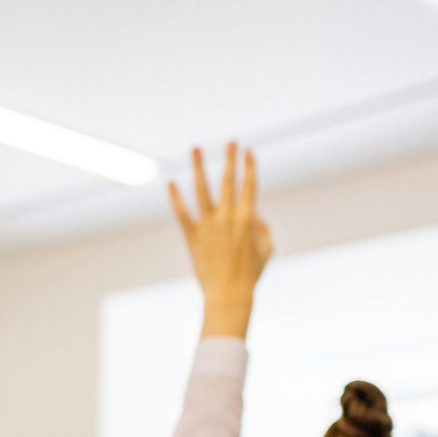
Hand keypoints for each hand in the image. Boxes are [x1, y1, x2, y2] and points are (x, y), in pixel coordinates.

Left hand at [167, 143, 271, 337]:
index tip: (249, 151)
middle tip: (231, 142)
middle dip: (230, 159)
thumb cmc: (251, 274)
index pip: (250, 185)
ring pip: (202, 189)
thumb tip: (256, 214)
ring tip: (196, 147)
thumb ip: (263, 228)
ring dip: (199, 166)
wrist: (229, 294)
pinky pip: (182, 212)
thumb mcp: (267, 250)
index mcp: (248, 219)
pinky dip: (175, 197)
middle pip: (228, 181)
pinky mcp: (192, 236)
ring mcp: (208, 225)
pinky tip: (170, 182)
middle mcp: (227, 217)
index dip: (249, 166)